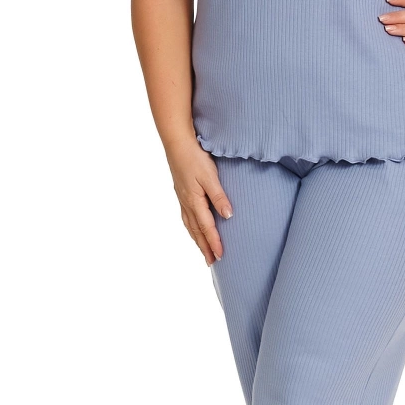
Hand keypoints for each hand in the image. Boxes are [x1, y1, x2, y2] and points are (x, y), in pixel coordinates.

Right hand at [165, 136, 232, 265]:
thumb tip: (228, 216)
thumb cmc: (195, 157)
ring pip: (190, 225)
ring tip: (203, 250)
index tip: (221, 257)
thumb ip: (219, 196)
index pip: (207, 227)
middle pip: (196, 231)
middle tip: (211, 262)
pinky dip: (191, 227)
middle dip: (204, 247)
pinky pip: (186, 216)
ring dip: (197, 239)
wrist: (177, 142)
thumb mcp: (210, 176)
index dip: (214, 243)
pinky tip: (193, 227)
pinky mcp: (181, 192)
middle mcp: (186, 203)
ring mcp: (182, 198)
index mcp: (194, 201)